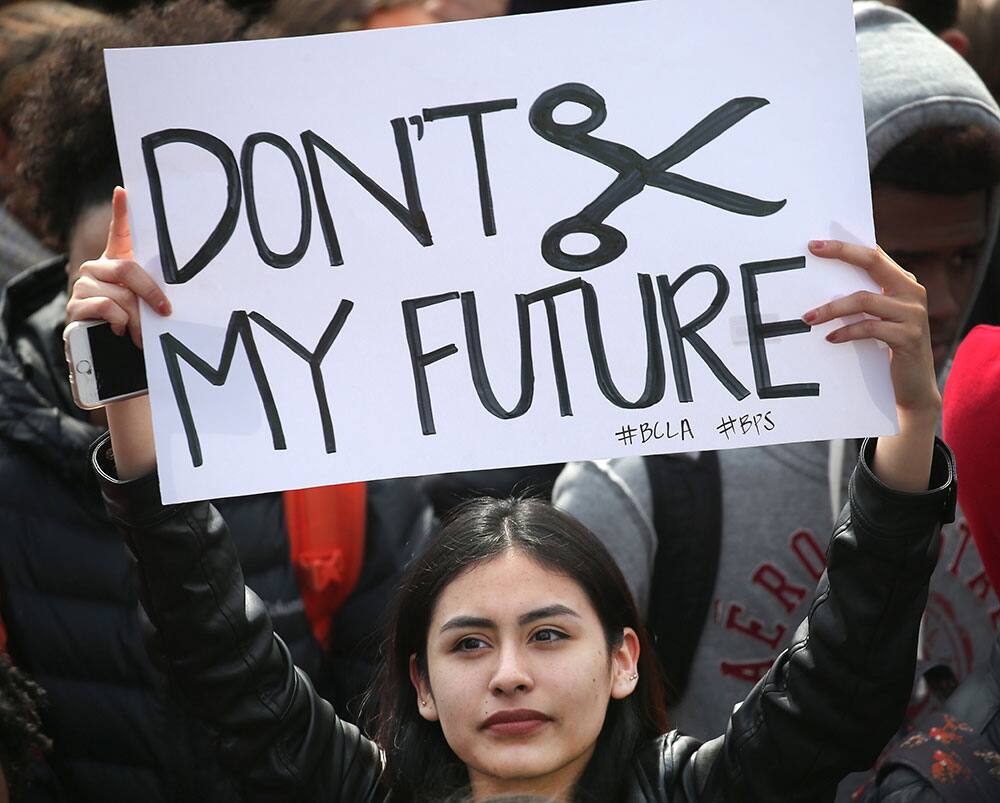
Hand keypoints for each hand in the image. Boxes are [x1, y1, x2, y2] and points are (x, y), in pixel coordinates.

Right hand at [66, 186, 170, 347]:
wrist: (112, 353)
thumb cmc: (134, 323)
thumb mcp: (147, 304)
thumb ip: (153, 289)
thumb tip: (170, 293)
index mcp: (116, 262)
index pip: (119, 231)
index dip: (121, 211)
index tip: (124, 191)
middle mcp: (96, 267)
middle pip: (127, 270)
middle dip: (150, 293)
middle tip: (165, 312)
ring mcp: (83, 284)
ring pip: (119, 295)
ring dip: (136, 318)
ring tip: (139, 332)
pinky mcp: (75, 305)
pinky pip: (106, 307)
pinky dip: (119, 322)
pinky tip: (118, 331)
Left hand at [803, 240, 939, 490]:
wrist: (913, 386)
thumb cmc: (887, 348)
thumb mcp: (877, 319)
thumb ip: (862, 299)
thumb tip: (821, 284)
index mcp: (903, 283)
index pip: (873, 255)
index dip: (845, 247)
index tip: (814, 244)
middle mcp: (912, 292)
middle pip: (873, 263)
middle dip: (841, 254)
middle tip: (811, 251)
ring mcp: (913, 314)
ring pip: (865, 300)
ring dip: (831, 308)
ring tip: (808, 318)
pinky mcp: (908, 337)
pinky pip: (870, 328)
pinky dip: (847, 332)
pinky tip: (830, 339)